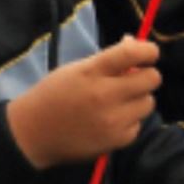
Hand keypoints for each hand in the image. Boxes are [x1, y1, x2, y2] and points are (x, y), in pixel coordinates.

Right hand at [5, 38, 160, 170]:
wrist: (31, 134)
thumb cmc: (55, 95)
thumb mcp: (76, 70)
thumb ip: (108, 58)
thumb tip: (137, 43)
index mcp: (92, 73)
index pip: (132, 54)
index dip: (149, 51)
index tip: (149, 54)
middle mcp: (104, 95)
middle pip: (152, 79)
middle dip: (145, 76)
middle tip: (132, 81)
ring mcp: (112, 120)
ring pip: (148, 102)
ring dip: (137, 100)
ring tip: (116, 103)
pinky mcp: (117, 140)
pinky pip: (138, 123)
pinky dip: (129, 121)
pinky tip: (110, 121)